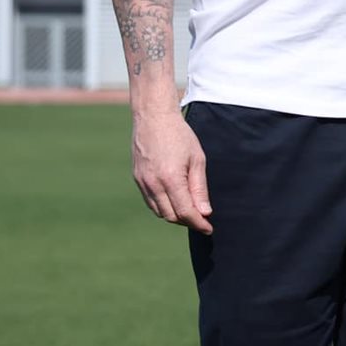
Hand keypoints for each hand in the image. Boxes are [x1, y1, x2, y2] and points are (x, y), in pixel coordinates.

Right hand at [130, 110, 211, 233]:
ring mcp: (142, 182)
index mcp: (170, 179)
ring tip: (190, 210)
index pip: (185, 212)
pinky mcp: (137, 179)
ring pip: (159, 212)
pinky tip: (175, 200)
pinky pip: (150, 202)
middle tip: (202, 219)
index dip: (198, 224)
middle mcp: (153, 184)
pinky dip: (163, 207)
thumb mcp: (197, 160)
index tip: (208, 228)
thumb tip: (204, 213)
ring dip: (175, 215)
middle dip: (188, 221)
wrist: (153, 117)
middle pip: (171, 216)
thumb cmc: (179, 135)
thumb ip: (199, 188)